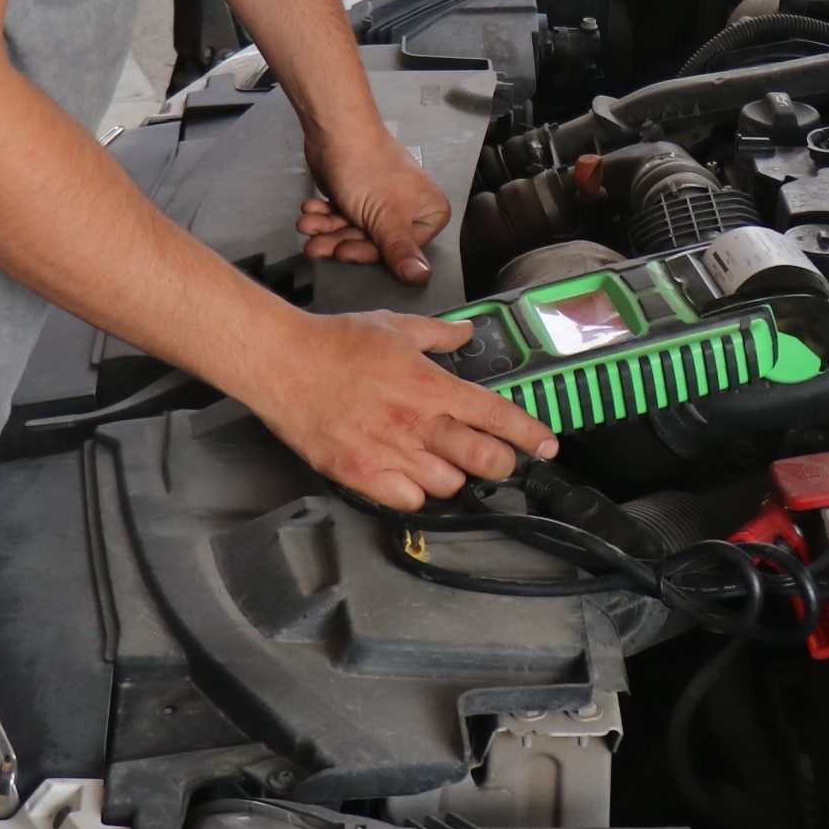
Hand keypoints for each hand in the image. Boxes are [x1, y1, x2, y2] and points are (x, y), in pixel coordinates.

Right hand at [238, 310, 552, 509]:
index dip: (529, 435)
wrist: (283, 363)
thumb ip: (438, 335)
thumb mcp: (395, 327)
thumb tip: (464, 333)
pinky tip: (407, 476)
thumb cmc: (333, 343)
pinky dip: (415, 494)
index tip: (546, 445)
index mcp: (431, 386)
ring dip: (452, 477)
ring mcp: (390, 453)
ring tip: (438, 460)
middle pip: (484, 461)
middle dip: (499, 463)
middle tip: (493, 458)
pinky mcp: (361, 474)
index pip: (497, 416)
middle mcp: (417, 423)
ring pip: (448, 486)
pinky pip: (409, 502)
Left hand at [299, 115, 453, 283]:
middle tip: (317, 244)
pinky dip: (325, 216)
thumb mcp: (386, 216)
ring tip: (309, 223)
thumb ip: (401, 249)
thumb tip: (422, 277)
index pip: (400, 250)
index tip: (345, 251)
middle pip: (373, 242)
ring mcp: (383, 203)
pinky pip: (343, 217)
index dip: (369, 252)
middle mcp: (410, 209)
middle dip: (340, 241)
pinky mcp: (359, 197)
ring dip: (326, 229)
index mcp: (429, 212)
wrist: (335, 130)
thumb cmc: (367, 167)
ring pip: (353, 231)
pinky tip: (311, 209)